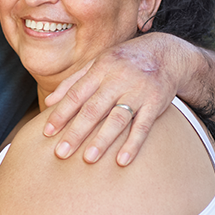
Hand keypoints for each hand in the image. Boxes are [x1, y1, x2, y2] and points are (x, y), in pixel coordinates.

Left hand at [42, 34, 182, 165]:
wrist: (166, 54)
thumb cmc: (124, 62)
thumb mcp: (98, 64)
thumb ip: (73, 82)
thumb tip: (48, 102)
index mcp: (100, 69)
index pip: (76, 94)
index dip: (61, 114)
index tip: (47, 133)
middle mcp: (118, 79)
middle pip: (94, 109)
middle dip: (76, 132)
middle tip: (61, 153)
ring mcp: (138, 91)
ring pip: (117, 118)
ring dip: (102, 140)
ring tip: (88, 159)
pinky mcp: (155, 102)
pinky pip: (143, 126)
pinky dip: (133, 144)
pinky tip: (122, 161)